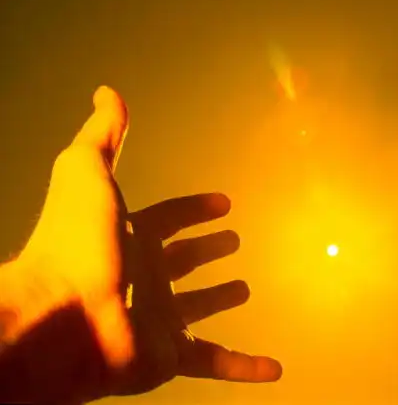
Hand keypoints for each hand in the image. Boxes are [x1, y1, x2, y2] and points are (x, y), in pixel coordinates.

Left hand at [1, 86, 280, 403]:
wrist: (61, 318)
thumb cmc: (74, 244)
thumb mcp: (87, 173)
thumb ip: (102, 135)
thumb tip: (108, 92)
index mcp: (128, 238)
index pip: (169, 217)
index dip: (196, 208)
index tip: (224, 203)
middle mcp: (142, 278)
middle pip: (183, 262)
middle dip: (208, 251)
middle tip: (234, 242)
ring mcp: (155, 318)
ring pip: (197, 310)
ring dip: (220, 301)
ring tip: (246, 289)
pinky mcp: (167, 357)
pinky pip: (214, 362)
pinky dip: (244, 368)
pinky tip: (273, 369)